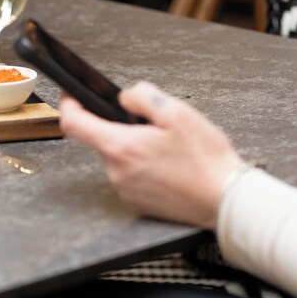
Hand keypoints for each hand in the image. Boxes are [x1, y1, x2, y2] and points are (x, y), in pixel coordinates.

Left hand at [59, 82, 242, 229]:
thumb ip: (142, 97)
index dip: (68, 105)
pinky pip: (131, 175)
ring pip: (119, 157)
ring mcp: (125, 189)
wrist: (227, 201)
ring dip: (135, 148)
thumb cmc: (206, 159)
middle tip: (152, 125)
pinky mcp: (137, 202)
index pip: (73, 123)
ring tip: (168, 148)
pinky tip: (169, 165)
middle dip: (120, 127)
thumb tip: (124, 97)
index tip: (71, 95)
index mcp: (120, 146)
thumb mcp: (177, 112)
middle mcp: (116, 171)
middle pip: (102, 139)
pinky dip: (144, 166)